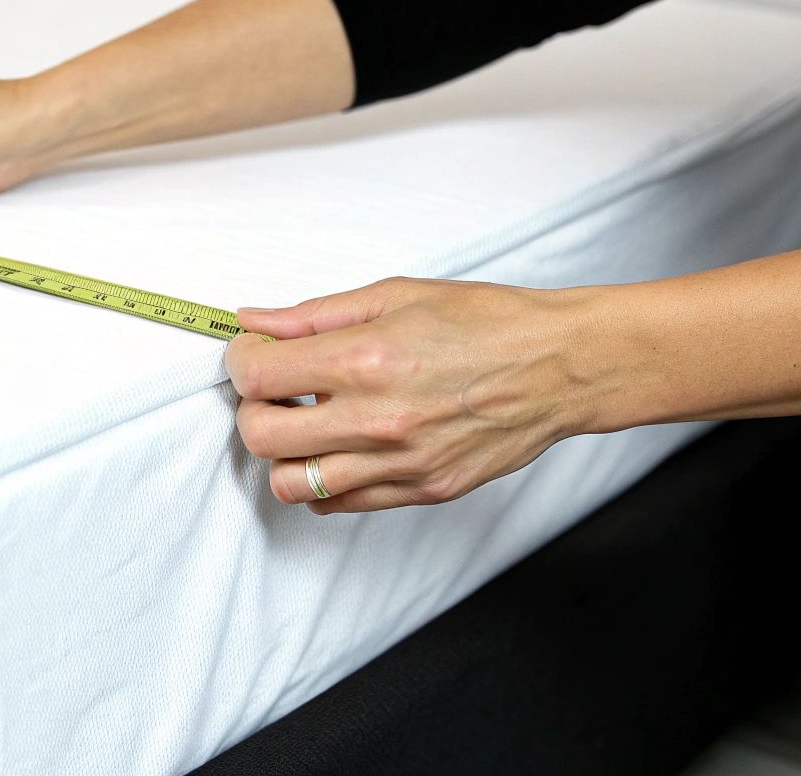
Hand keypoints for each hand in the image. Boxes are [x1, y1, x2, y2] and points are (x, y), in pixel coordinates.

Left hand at [224, 278, 621, 513]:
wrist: (559, 366)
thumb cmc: (487, 322)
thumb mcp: (396, 295)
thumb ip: (316, 315)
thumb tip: (256, 320)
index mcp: (367, 360)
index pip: (258, 376)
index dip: (241, 360)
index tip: (254, 351)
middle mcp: (377, 419)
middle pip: (262, 436)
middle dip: (253, 408)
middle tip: (275, 387)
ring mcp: (399, 464)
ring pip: (292, 484)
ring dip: (284, 452)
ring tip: (306, 422)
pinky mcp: (420, 491)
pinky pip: (338, 505)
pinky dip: (322, 481)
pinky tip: (339, 447)